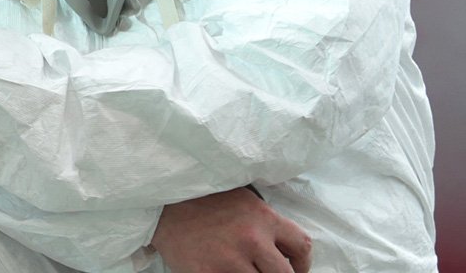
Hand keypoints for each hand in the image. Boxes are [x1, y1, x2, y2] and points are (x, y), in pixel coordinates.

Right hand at [152, 187, 311, 272]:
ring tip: (245, 270)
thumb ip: (266, 222)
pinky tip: (223, 272)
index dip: (304, 265)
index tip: (295, 269)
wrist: (162, 204)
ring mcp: (229, 261)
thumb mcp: (243, 199)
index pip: (302, 247)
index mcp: (263, 218)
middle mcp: (252, 240)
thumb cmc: (203, 199)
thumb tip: (285, 249)